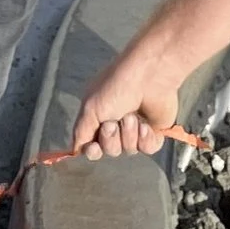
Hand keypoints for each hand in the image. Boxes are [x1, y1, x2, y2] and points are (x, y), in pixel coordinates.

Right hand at [69, 55, 183, 160]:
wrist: (149, 76)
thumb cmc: (116, 87)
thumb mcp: (90, 108)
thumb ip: (81, 132)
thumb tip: (75, 151)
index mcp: (98, 118)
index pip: (92, 146)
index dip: (93, 151)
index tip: (94, 147)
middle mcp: (116, 126)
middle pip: (110, 151)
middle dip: (111, 139)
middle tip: (114, 121)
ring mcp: (136, 130)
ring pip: (129, 150)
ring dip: (128, 134)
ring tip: (132, 116)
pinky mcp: (154, 132)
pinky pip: (147, 149)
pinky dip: (145, 139)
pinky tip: (146, 125)